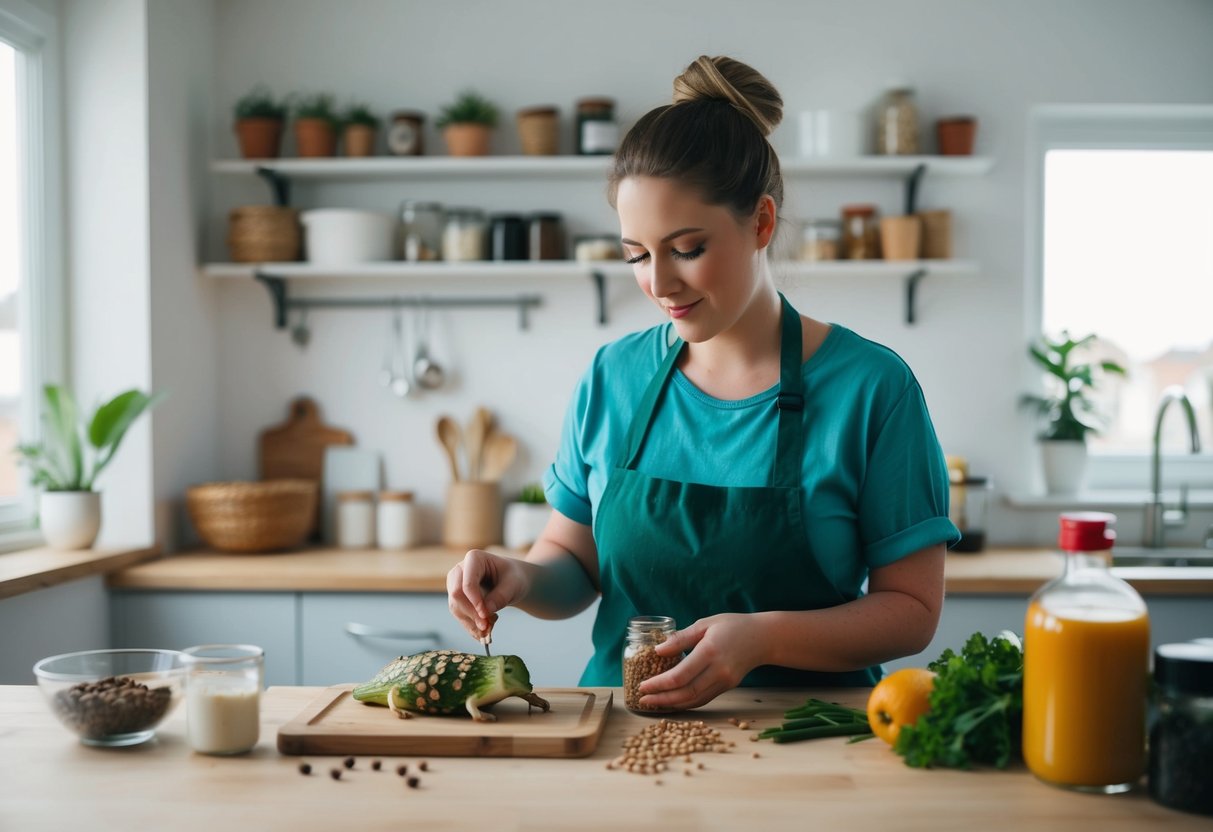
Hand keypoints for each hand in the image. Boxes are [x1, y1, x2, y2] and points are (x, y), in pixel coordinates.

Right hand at [446, 549, 526, 640]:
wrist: (512, 581)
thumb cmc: (513, 577)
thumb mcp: (514, 584)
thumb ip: (501, 596)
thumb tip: (486, 612)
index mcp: (474, 558)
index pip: (467, 583)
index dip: (474, 601)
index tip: (486, 616)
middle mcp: (460, 570)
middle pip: (457, 595)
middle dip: (471, 614)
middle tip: (486, 628)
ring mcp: (455, 584)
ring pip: (455, 607)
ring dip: (471, 623)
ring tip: (488, 631)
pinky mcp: (457, 599)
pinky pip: (459, 614)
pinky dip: (470, 626)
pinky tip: (483, 633)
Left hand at [636, 613, 763, 710]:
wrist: (763, 637)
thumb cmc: (733, 625)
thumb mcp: (705, 623)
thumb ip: (681, 638)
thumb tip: (657, 650)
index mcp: (709, 652)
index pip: (680, 676)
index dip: (659, 684)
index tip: (642, 686)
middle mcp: (718, 670)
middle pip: (686, 693)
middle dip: (662, 699)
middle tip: (643, 700)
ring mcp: (725, 681)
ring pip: (695, 700)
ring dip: (673, 704)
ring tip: (654, 703)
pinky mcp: (728, 686)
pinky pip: (704, 699)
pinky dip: (687, 703)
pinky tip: (673, 701)